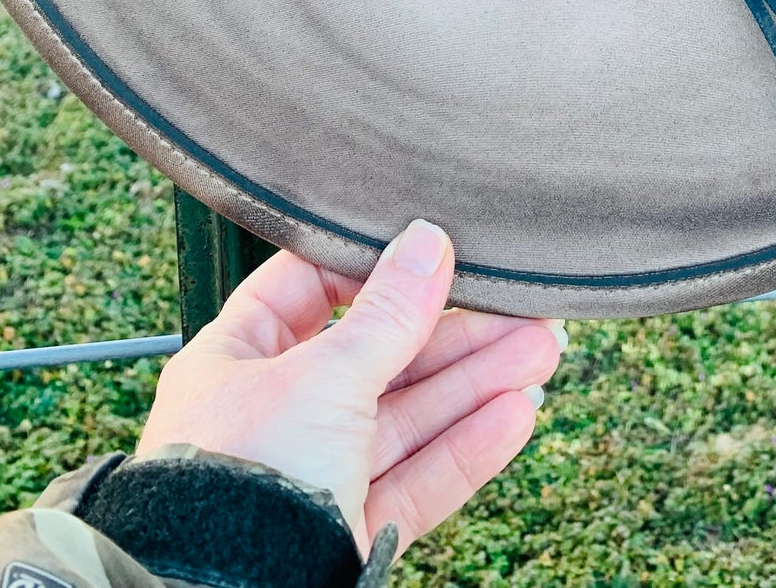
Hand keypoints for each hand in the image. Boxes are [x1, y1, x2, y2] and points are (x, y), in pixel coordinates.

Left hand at [136, 221, 564, 554]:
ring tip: (540, 351)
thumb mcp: (322, 375)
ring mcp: (314, 477)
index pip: (307, 290)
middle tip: (516, 308)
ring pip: (408, 417)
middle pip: (376, 355)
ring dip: (476, 382)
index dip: (370, 270)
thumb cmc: (238, 487)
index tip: (431, 255)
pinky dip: (467, 446)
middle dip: (453, 332)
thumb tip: (426, 241)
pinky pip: (417, 479)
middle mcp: (273, 417)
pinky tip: (514, 414)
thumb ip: (386, 313)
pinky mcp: (348, 533)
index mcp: (236, 362)